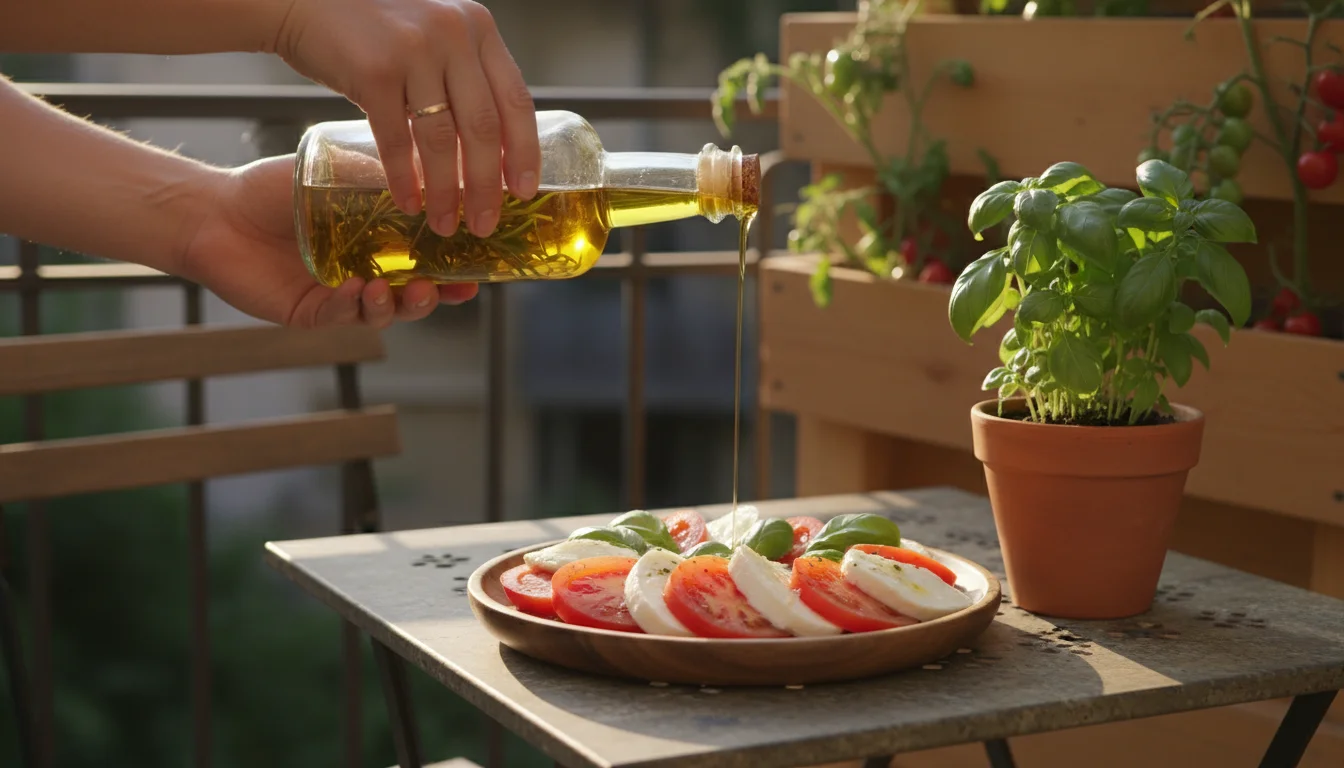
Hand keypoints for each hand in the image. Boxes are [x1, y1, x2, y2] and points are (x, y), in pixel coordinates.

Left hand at [184, 156, 477, 327]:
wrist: (215, 211)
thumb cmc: (274, 190)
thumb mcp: (339, 175)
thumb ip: (384, 179)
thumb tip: (440, 170)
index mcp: (377, 247)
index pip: (426, 265)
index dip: (453, 272)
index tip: (475, 272)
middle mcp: (363, 276)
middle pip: (412, 297)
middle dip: (433, 297)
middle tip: (445, 290)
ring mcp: (338, 298)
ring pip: (380, 314)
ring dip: (395, 307)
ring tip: (394, 290)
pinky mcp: (308, 313)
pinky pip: (339, 318)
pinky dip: (352, 307)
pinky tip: (357, 291)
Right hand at [269, 0, 540, 239]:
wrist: (305, 1)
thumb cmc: (372, 29)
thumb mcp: (435, 37)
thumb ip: (463, 76)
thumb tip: (492, 152)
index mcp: (478, 29)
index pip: (516, 100)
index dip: (525, 152)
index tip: (526, 191)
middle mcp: (453, 35)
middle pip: (484, 127)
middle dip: (487, 186)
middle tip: (486, 224)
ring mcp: (415, 51)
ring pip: (443, 139)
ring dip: (446, 191)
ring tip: (445, 225)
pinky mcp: (374, 71)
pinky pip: (396, 139)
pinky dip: (403, 179)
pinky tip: (408, 203)